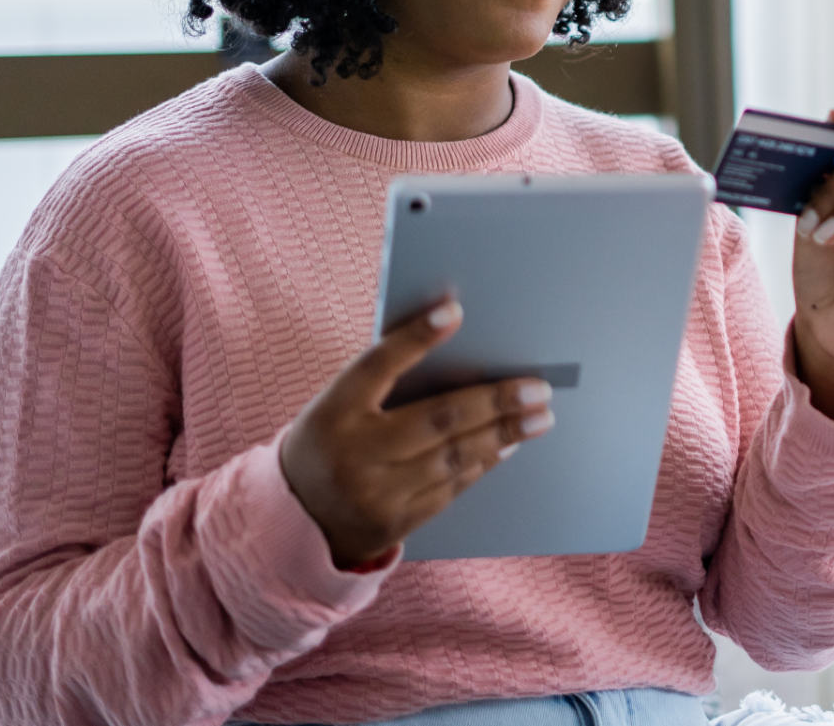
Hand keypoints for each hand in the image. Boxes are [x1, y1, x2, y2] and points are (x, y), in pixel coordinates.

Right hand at [279, 297, 553, 568]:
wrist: (294, 518)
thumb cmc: (330, 442)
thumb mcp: (338, 404)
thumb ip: (384, 377)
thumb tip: (454, 338)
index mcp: (332, 411)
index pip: (377, 364)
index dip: (416, 337)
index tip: (456, 311)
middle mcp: (353, 453)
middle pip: (437, 419)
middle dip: (495, 401)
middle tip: (537, 387)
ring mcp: (374, 493)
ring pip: (453, 457)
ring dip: (503, 433)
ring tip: (539, 416)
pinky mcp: (394, 522)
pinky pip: (451, 488)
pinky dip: (484, 462)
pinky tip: (508, 445)